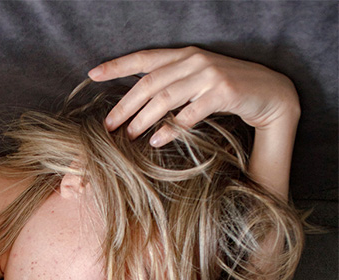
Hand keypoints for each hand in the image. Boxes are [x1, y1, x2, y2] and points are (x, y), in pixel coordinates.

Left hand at [89, 47, 299, 145]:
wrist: (270, 94)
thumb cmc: (228, 93)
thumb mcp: (196, 85)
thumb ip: (171, 88)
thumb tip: (137, 110)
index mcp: (184, 55)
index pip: (144, 58)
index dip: (117, 65)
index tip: (92, 74)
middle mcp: (194, 60)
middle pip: (150, 81)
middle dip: (125, 104)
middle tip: (108, 125)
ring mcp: (209, 74)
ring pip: (166, 96)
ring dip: (144, 118)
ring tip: (129, 136)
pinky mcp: (223, 92)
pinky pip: (190, 111)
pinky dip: (172, 127)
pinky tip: (157, 140)